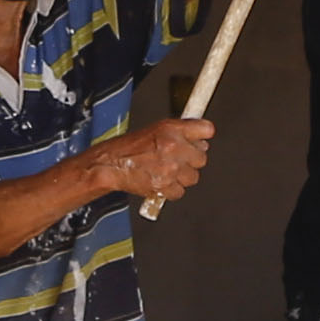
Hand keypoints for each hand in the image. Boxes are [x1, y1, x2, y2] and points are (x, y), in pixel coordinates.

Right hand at [91, 118, 214, 204]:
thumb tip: (201, 139)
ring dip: (182, 176)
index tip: (200, 140)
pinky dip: (172, 189)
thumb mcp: (157, 129)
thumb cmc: (131, 147)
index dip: (203, 136)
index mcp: (172, 130)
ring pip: (193, 177)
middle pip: (202, 157)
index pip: (207, 129)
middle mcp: (174, 147)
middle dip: (191, 160)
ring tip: (167, 171)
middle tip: (177, 159)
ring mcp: (170, 168)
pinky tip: (162, 181)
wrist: (112, 165)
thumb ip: (181, 131)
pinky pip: (180, 191)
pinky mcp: (165, 186)